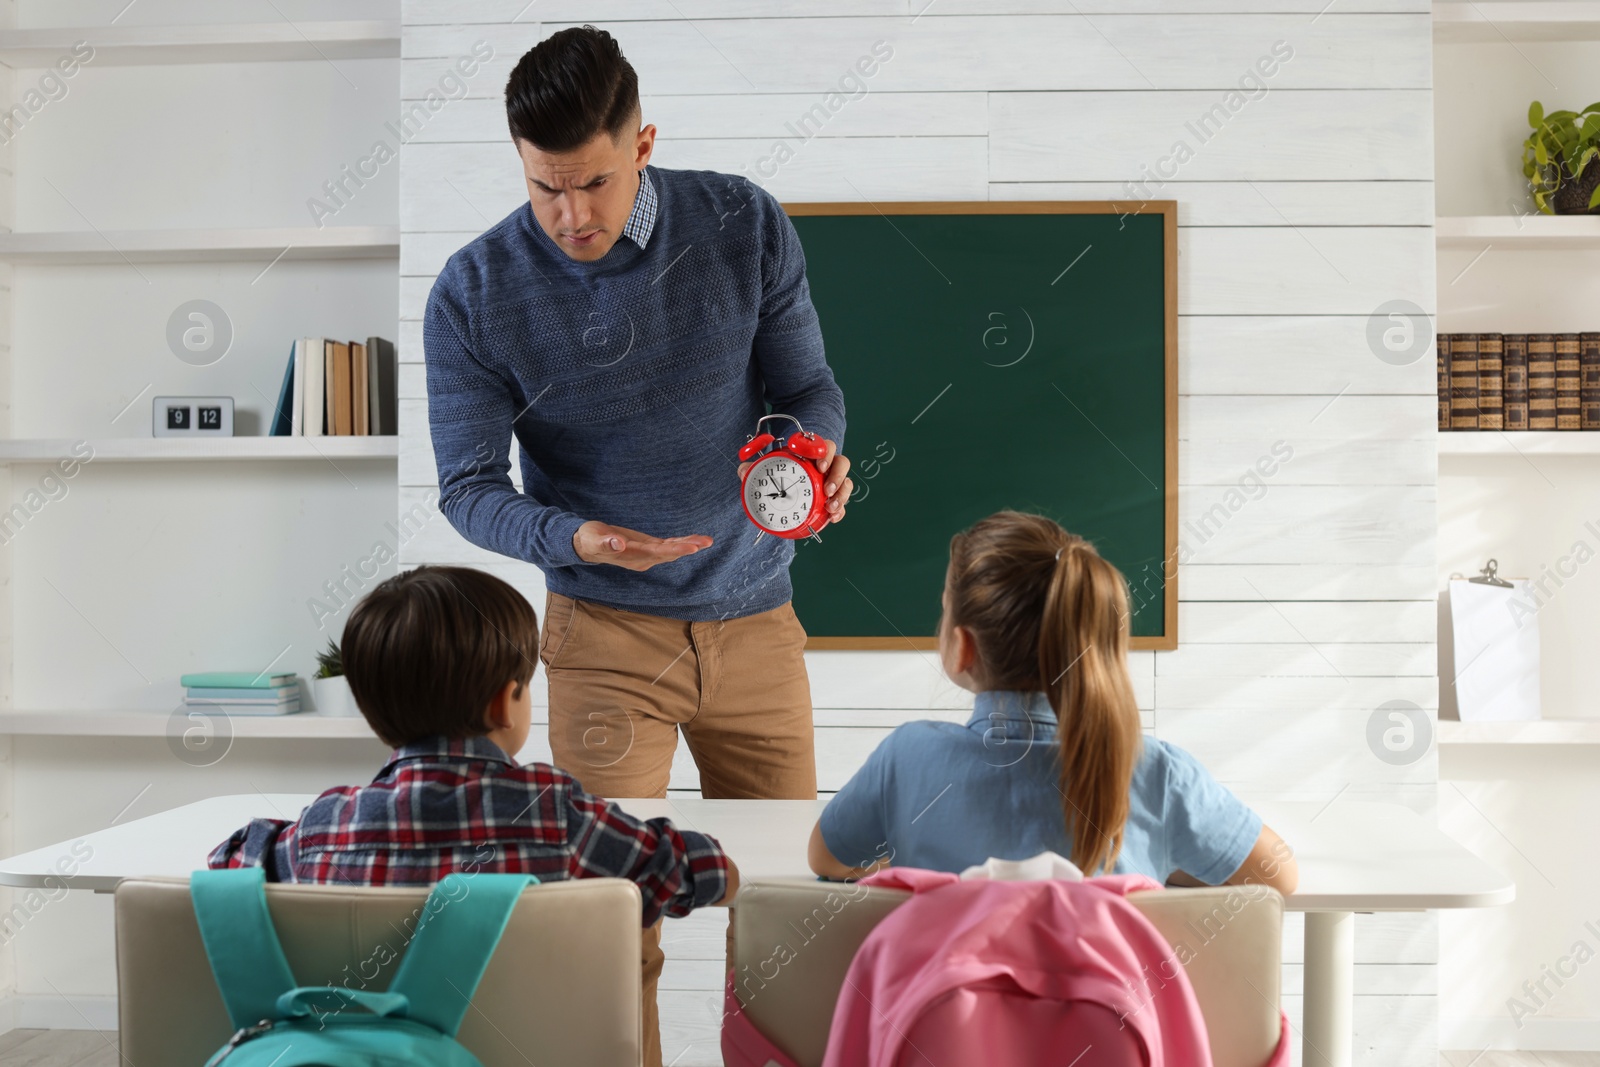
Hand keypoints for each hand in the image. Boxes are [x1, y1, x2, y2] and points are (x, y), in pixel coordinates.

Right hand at [572, 520, 711, 571]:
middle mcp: (642, 558)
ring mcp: (646, 554)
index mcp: (631, 556)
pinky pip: (668, 545)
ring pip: (671, 550)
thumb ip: (606, 542)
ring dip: (689, 545)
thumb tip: (619, 543)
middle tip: (707, 541)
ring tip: (707, 540)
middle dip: (688, 547)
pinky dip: (682, 541)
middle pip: (669, 553)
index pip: (657, 553)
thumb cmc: (588, 540)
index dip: (674, 549)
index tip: (691, 547)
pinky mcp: (648, 547)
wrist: (587, 545)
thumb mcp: (593, 539)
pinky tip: (695, 540)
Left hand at [735, 439, 853, 525]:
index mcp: (809, 455)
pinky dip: (841, 510)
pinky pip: (843, 502)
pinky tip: (832, 517)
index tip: (818, 465)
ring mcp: (831, 482)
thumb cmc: (776, 478)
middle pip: (841, 462)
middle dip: (837, 475)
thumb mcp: (763, 472)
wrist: (781, 496)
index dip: (825, 452)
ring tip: (830, 507)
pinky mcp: (833, 498)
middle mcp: (824, 466)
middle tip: (826, 489)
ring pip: (846, 482)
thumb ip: (752, 469)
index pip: (823, 446)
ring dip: (841, 494)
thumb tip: (743, 469)